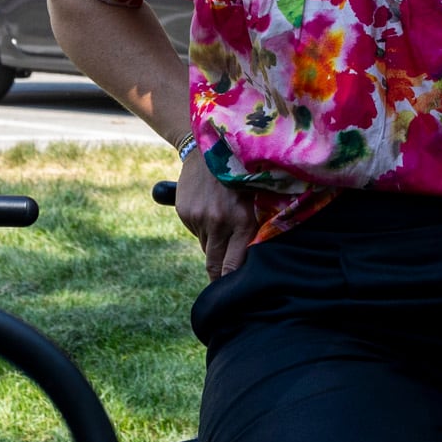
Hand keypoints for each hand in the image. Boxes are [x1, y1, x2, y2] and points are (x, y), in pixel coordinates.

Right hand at [176, 146, 261, 278]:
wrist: (209, 147)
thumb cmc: (243, 175)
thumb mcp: (256, 198)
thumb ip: (253, 227)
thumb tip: (252, 260)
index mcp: (242, 220)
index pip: (233, 266)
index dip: (231, 282)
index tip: (233, 294)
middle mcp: (220, 222)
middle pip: (214, 264)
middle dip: (218, 276)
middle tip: (222, 284)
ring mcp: (199, 218)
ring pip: (206, 247)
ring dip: (213, 244)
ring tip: (221, 222)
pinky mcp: (185, 213)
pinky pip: (195, 232)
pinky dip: (202, 227)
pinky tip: (209, 208)